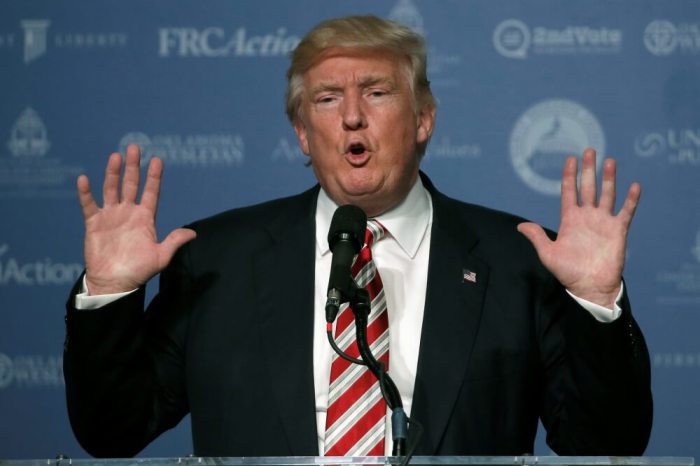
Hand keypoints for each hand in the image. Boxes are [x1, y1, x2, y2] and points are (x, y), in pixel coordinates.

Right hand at [77, 144, 196, 294]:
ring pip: (111, 189)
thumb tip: (194, 233)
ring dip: (112, 173)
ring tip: (115, 156)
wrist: (114, 284)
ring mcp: (110, 216)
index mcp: (145, 218)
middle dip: (133, 167)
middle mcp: (128, 213)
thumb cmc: (138, 271)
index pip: (150, 192)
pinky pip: (89, 205)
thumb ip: (174, 242)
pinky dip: (86, 193)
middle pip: (131, 184)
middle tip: (134, 147)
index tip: (157, 160)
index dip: (153, 177)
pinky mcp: (93, 223)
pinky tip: (84, 179)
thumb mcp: (160, 257)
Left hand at [517, 148, 640, 308]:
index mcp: (570, 220)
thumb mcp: (548, 254)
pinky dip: (630, 200)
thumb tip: (520, 225)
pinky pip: (626, 212)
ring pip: (607, 195)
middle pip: (588, 188)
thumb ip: (537, 237)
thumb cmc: (568, 272)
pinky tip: (634, 186)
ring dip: (608, 179)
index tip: (570, 158)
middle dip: (588, 170)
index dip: (570, 176)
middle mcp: (587, 217)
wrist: (590, 288)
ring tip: (609, 161)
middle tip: (589, 151)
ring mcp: (603, 222)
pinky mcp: (618, 231)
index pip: (570, 192)